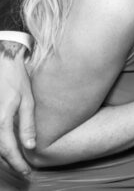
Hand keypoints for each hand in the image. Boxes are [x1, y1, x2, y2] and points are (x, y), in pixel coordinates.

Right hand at [0, 44, 34, 176]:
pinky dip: (0, 143)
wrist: (1, 61)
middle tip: (24, 170)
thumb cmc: (15, 79)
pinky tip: (7, 146)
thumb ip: (27, 124)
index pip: (8, 149)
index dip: (17, 163)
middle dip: (10, 162)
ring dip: (4, 155)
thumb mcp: (27, 100)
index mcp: (1, 119)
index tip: (27, 171)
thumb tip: (31, 146)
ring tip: (17, 161)